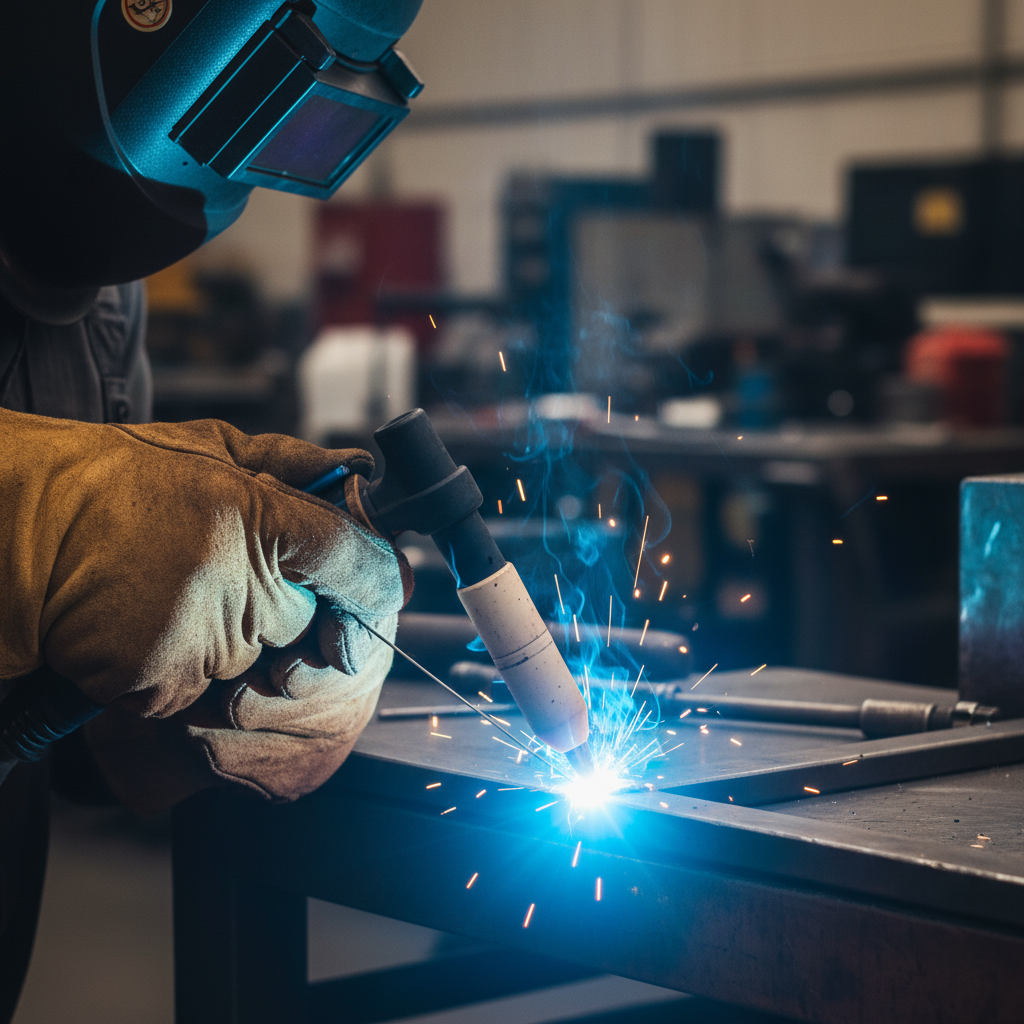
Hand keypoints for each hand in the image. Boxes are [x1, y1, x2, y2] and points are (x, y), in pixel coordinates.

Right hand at [1, 410, 411, 809]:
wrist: (13, 529)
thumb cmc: (107, 484)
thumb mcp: (206, 447)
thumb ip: (291, 463)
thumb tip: (357, 475)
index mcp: (251, 515)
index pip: (350, 558)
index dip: (372, 576)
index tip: (374, 584)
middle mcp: (233, 581)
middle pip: (306, 621)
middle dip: (280, 604)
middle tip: (220, 570)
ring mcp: (198, 640)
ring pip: (253, 659)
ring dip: (227, 638)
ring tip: (167, 593)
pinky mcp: (160, 686)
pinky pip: (200, 689)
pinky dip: (179, 668)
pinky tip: (142, 627)